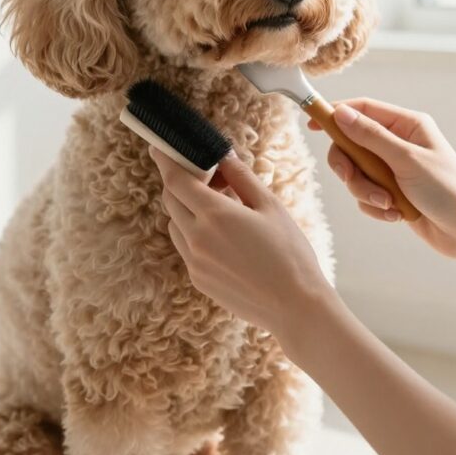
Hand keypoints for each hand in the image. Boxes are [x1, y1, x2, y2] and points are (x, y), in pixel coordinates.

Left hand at [150, 148, 335, 350]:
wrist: (295, 307)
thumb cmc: (290, 254)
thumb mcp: (270, 207)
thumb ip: (241, 177)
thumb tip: (223, 156)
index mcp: (215, 215)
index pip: (176, 180)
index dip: (165, 161)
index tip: (160, 148)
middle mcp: (197, 238)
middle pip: (171, 200)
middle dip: (180, 183)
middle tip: (206, 176)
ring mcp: (194, 262)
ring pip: (176, 224)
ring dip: (187, 209)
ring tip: (221, 207)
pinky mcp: (198, 280)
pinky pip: (185, 248)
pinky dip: (194, 233)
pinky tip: (224, 236)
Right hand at [309, 99, 455, 265]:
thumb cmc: (450, 192)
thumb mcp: (407, 160)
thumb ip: (371, 137)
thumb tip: (341, 114)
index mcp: (407, 126)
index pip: (363, 110)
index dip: (336, 115)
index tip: (313, 124)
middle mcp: (399, 144)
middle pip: (352, 146)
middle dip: (351, 168)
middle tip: (351, 179)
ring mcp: (394, 169)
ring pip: (357, 174)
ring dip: (366, 192)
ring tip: (388, 204)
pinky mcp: (392, 193)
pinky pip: (366, 195)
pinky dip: (375, 207)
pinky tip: (396, 215)